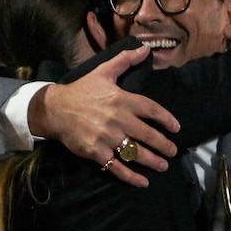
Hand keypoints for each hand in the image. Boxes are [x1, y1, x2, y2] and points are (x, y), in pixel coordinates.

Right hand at [28, 46, 179, 186]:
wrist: (55, 109)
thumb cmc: (82, 91)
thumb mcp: (103, 72)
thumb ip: (125, 60)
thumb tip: (145, 48)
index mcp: (122, 99)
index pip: (151, 110)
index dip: (166, 119)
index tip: (176, 128)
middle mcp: (117, 119)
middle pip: (148, 135)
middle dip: (164, 145)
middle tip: (173, 151)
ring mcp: (107, 137)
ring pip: (135, 153)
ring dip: (152, 161)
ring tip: (163, 166)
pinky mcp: (96, 151)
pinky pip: (117, 167)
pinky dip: (131, 176)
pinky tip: (143, 182)